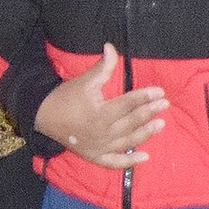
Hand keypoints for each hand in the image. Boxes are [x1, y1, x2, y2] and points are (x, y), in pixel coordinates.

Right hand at [34, 43, 169, 168]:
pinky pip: (114, 162)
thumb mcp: (84, 81)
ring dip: (145, 134)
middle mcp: (101, 132)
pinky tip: (146, 158)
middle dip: (149, 112)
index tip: (160, 92)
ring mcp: (99, 147)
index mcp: (99, 113)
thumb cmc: (66, 97)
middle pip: (131, 122)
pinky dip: (130, 162)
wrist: (43, 117)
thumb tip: (111, 46)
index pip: (127, 104)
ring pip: (127, 141)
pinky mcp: (95, 156)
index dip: (144, 97)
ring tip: (161, 125)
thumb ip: (102, 67)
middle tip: (165, 105)